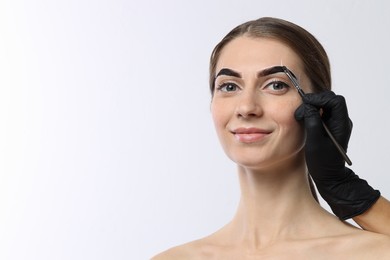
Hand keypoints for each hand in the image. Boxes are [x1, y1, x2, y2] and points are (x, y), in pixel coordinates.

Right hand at [295, 90, 379, 219]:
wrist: (330, 177)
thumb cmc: (322, 162)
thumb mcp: (314, 142)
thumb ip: (312, 121)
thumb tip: (307, 106)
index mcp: (341, 124)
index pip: (335, 101)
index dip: (320, 98)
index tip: (305, 103)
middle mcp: (341, 122)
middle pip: (330, 100)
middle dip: (315, 101)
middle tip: (302, 110)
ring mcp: (336, 125)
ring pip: (325, 106)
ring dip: (312, 107)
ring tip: (301, 116)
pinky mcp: (330, 128)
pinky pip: (322, 114)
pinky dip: (312, 113)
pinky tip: (304, 121)